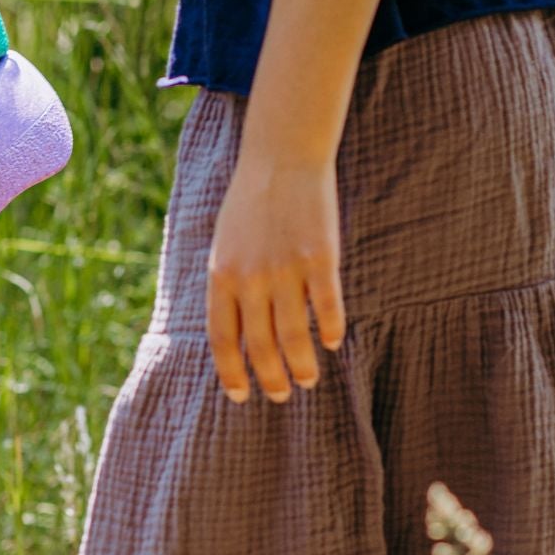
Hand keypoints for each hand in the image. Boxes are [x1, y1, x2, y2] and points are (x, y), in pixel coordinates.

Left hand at [205, 151, 344, 403]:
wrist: (281, 158)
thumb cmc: (250, 206)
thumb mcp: (224, 248)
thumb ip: (228, 288)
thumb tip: (236, 335)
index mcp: (221, 277)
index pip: (224, 340)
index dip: (232, 372)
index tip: (242, 396)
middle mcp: (250, 278)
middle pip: (260, 345)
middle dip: (271, 377)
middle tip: (283, 395)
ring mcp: (285, 268)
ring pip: (293, 334)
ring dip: (302, 364)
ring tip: (309, 380)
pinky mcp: (320, 257)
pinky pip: (326, 305)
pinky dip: (330, 328)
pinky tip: (333, 343)